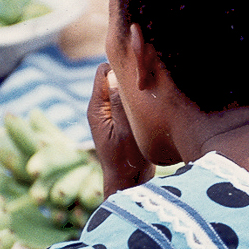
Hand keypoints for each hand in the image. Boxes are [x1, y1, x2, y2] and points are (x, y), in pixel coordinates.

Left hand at [87, 62, 153, 196]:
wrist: (128, 183)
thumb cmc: (126, 160)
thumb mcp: (124, 131)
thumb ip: (119, 103)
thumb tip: (115, 75)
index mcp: (97, 108)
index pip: (103, 72)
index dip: (119, 64)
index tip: (138, 69)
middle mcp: (101, 109)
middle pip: (112, 78)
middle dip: (128, 75)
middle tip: (149, 78)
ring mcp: (111, 115)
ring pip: (122, 89)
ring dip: (134, 89)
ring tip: (152, 90)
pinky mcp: (121, 122)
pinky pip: (127, 102)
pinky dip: (137, 100)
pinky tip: (152, 103)